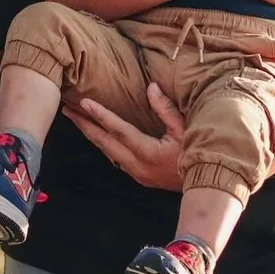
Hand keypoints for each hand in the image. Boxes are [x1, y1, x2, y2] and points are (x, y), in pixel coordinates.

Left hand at [66, 82, 186, 191]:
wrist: (207, 187)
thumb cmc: (198, 155)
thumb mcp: (186, 130)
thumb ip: (166, 109)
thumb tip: (150, 86)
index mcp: (149, 152)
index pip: (119, 130)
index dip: (100, 116)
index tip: (83, 103)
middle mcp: (137, 165)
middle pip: (104, 142)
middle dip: (84, 124)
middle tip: (66, 108)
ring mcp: (135, 173)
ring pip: (106, 150)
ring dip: (90, 133)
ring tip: (75, 117)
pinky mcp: (137, 176)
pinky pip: (113, 156)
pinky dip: (102, 142)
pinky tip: (94, 133)